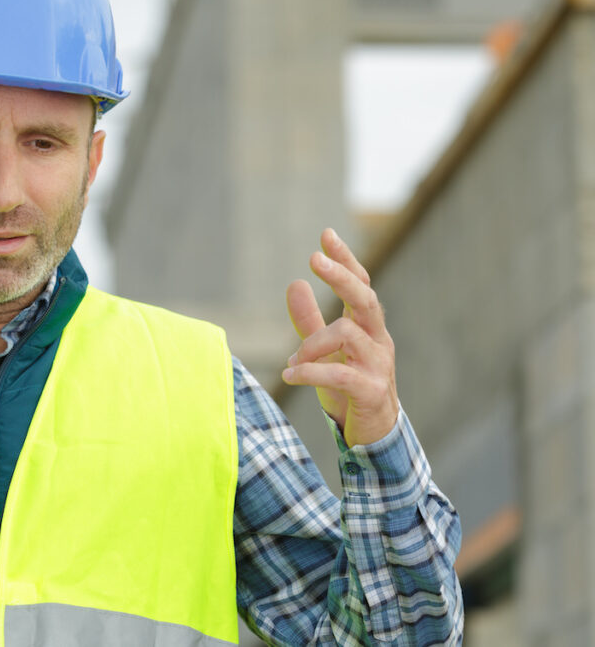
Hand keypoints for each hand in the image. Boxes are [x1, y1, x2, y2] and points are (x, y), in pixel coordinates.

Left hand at [282, 228, 398, 445]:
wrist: (376, 435)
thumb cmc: (350, 388)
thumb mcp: (324, 352)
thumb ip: (309, 320)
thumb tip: (295, 283)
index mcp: (368, 327)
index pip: (361, 284)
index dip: (345, 259)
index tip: (326, 234)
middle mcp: (378, 340)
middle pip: (364, 298)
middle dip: (340, 276)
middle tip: (314, 259)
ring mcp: (378, 365)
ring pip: (348, 334)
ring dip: (312, 342)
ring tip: (293, 360)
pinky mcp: (371, 391)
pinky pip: (340, 374)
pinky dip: (310, 372)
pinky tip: (290, 375)